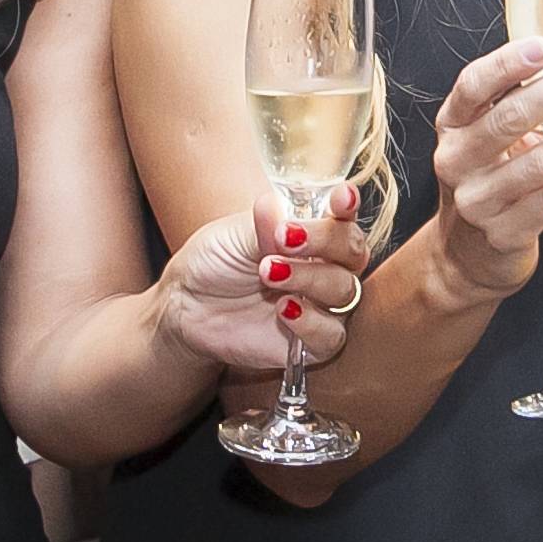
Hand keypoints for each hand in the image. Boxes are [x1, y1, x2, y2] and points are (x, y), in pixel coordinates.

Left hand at [161, 184, 371, 369]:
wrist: (189, 307)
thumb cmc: (216, 262)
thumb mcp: (234, 235)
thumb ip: (265, 225)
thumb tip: (277, 209)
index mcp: (313, 230)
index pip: (344, 215)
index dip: (349, 205)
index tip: (341, 199)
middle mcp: (326, 265)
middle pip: (354, 250)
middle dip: (325, 240)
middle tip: (286, 238)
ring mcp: (323, 304)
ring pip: (344, 290)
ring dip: (309, 278)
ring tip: (268, 273)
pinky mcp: (314, 342)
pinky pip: (332, 334)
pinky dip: (311, 321)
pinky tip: (284, 309)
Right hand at [428, 38, 542, 306]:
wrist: (466, 256)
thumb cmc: (487, 181)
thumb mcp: (484, 138)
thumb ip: (513, 103)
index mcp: (453, 126)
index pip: (472, 87)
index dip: (506, 65)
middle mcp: (458, 161)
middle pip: (509, 119)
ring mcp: (479, 201)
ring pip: (540, 164)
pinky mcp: (505, 234)